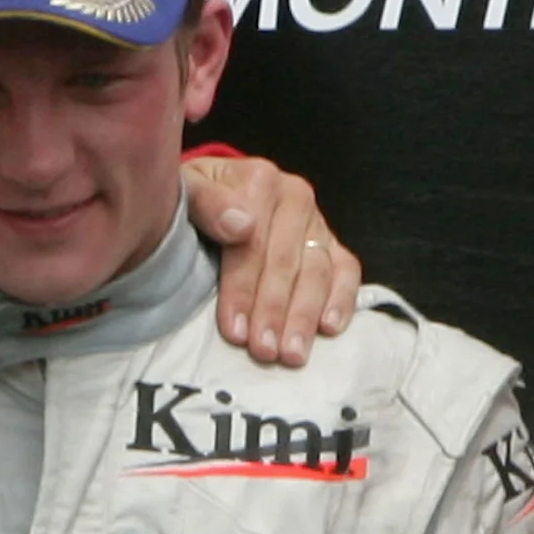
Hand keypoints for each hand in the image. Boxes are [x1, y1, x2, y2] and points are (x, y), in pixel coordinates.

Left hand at [184, 153, 357, 366]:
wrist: (213, 195)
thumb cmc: (194, 203)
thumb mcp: (186, 193)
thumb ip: (207, 203)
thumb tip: (241, 225)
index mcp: (260, 180)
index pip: (253, 242)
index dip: (243, 289)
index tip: (234, 330)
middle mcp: (295, 197)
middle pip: (287, 262)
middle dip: (273, 311)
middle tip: (263, 351)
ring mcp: (317, 222)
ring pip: (318, 272)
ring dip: (304, 316)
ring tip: (291, 353)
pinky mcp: (332, 244)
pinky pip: (346, 271)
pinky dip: (342, 299)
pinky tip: (329, 329)